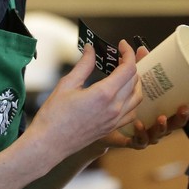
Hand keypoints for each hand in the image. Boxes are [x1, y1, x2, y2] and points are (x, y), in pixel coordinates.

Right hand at [27, 40, 141, 157]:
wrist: (50, 143)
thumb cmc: (54, 115)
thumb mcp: (67, 84)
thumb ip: (84, 65)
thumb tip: (90, 49)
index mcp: (104, 94)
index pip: (128, 69)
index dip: (128, 54)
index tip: (123, 45)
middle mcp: (114, 107)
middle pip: (134, 80)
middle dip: (131, 64)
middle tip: (119, 57)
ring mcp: (115, 120)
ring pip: (137, 97)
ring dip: (135, 82)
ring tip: (123, 73)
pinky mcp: (112, 128)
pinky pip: (132, 112)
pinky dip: (133, 99)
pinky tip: (123, 95)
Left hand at [94, 45, 188, 149]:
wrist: (96, 118)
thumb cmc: (117, 99)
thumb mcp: (131, 81)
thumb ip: (139, 66)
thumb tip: (141, 48)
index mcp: (157, 108)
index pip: (177, 111)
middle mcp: (152, 123)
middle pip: (172, 124)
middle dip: (181, 118)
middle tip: (184, 108)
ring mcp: (142, 132)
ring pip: (157, 134)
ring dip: (162, 127)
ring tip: (162, 117)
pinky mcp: (127, 139)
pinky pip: (137, 142)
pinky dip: (141, 135)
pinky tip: (138, 125)